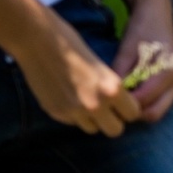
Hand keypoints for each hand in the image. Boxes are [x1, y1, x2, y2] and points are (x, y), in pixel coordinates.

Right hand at [13, 6, 140, 136]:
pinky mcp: (55, 114)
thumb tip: (117, 104)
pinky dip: (74, 115)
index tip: (125, 103)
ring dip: (93, 120)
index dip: (129, 109)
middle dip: (114, 121)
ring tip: (87, 101)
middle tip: (110, 109)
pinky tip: (68, 97)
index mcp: (112, 89)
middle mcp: (95, 105)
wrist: (38, 42)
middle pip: (115, 130)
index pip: (133, 114)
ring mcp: (73, 112)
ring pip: (92, 129)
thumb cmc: (73, 45)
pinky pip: (73, 122)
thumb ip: (110, 88)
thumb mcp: (102, 66)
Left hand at [111, 0, 172, 122]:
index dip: (122, 105)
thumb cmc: (142, 28)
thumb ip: (119, 75)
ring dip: (138, 109)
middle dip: (131, 112)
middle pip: (153, 113)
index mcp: (169, 71)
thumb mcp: (127, 50)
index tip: (104, 103)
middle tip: (112, 104)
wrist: (157, 13)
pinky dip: (143, 103)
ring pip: (156, 111)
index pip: (142, 101)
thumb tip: (106, 99)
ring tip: (120, 98)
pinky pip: (158, 103)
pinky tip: (129, 92)